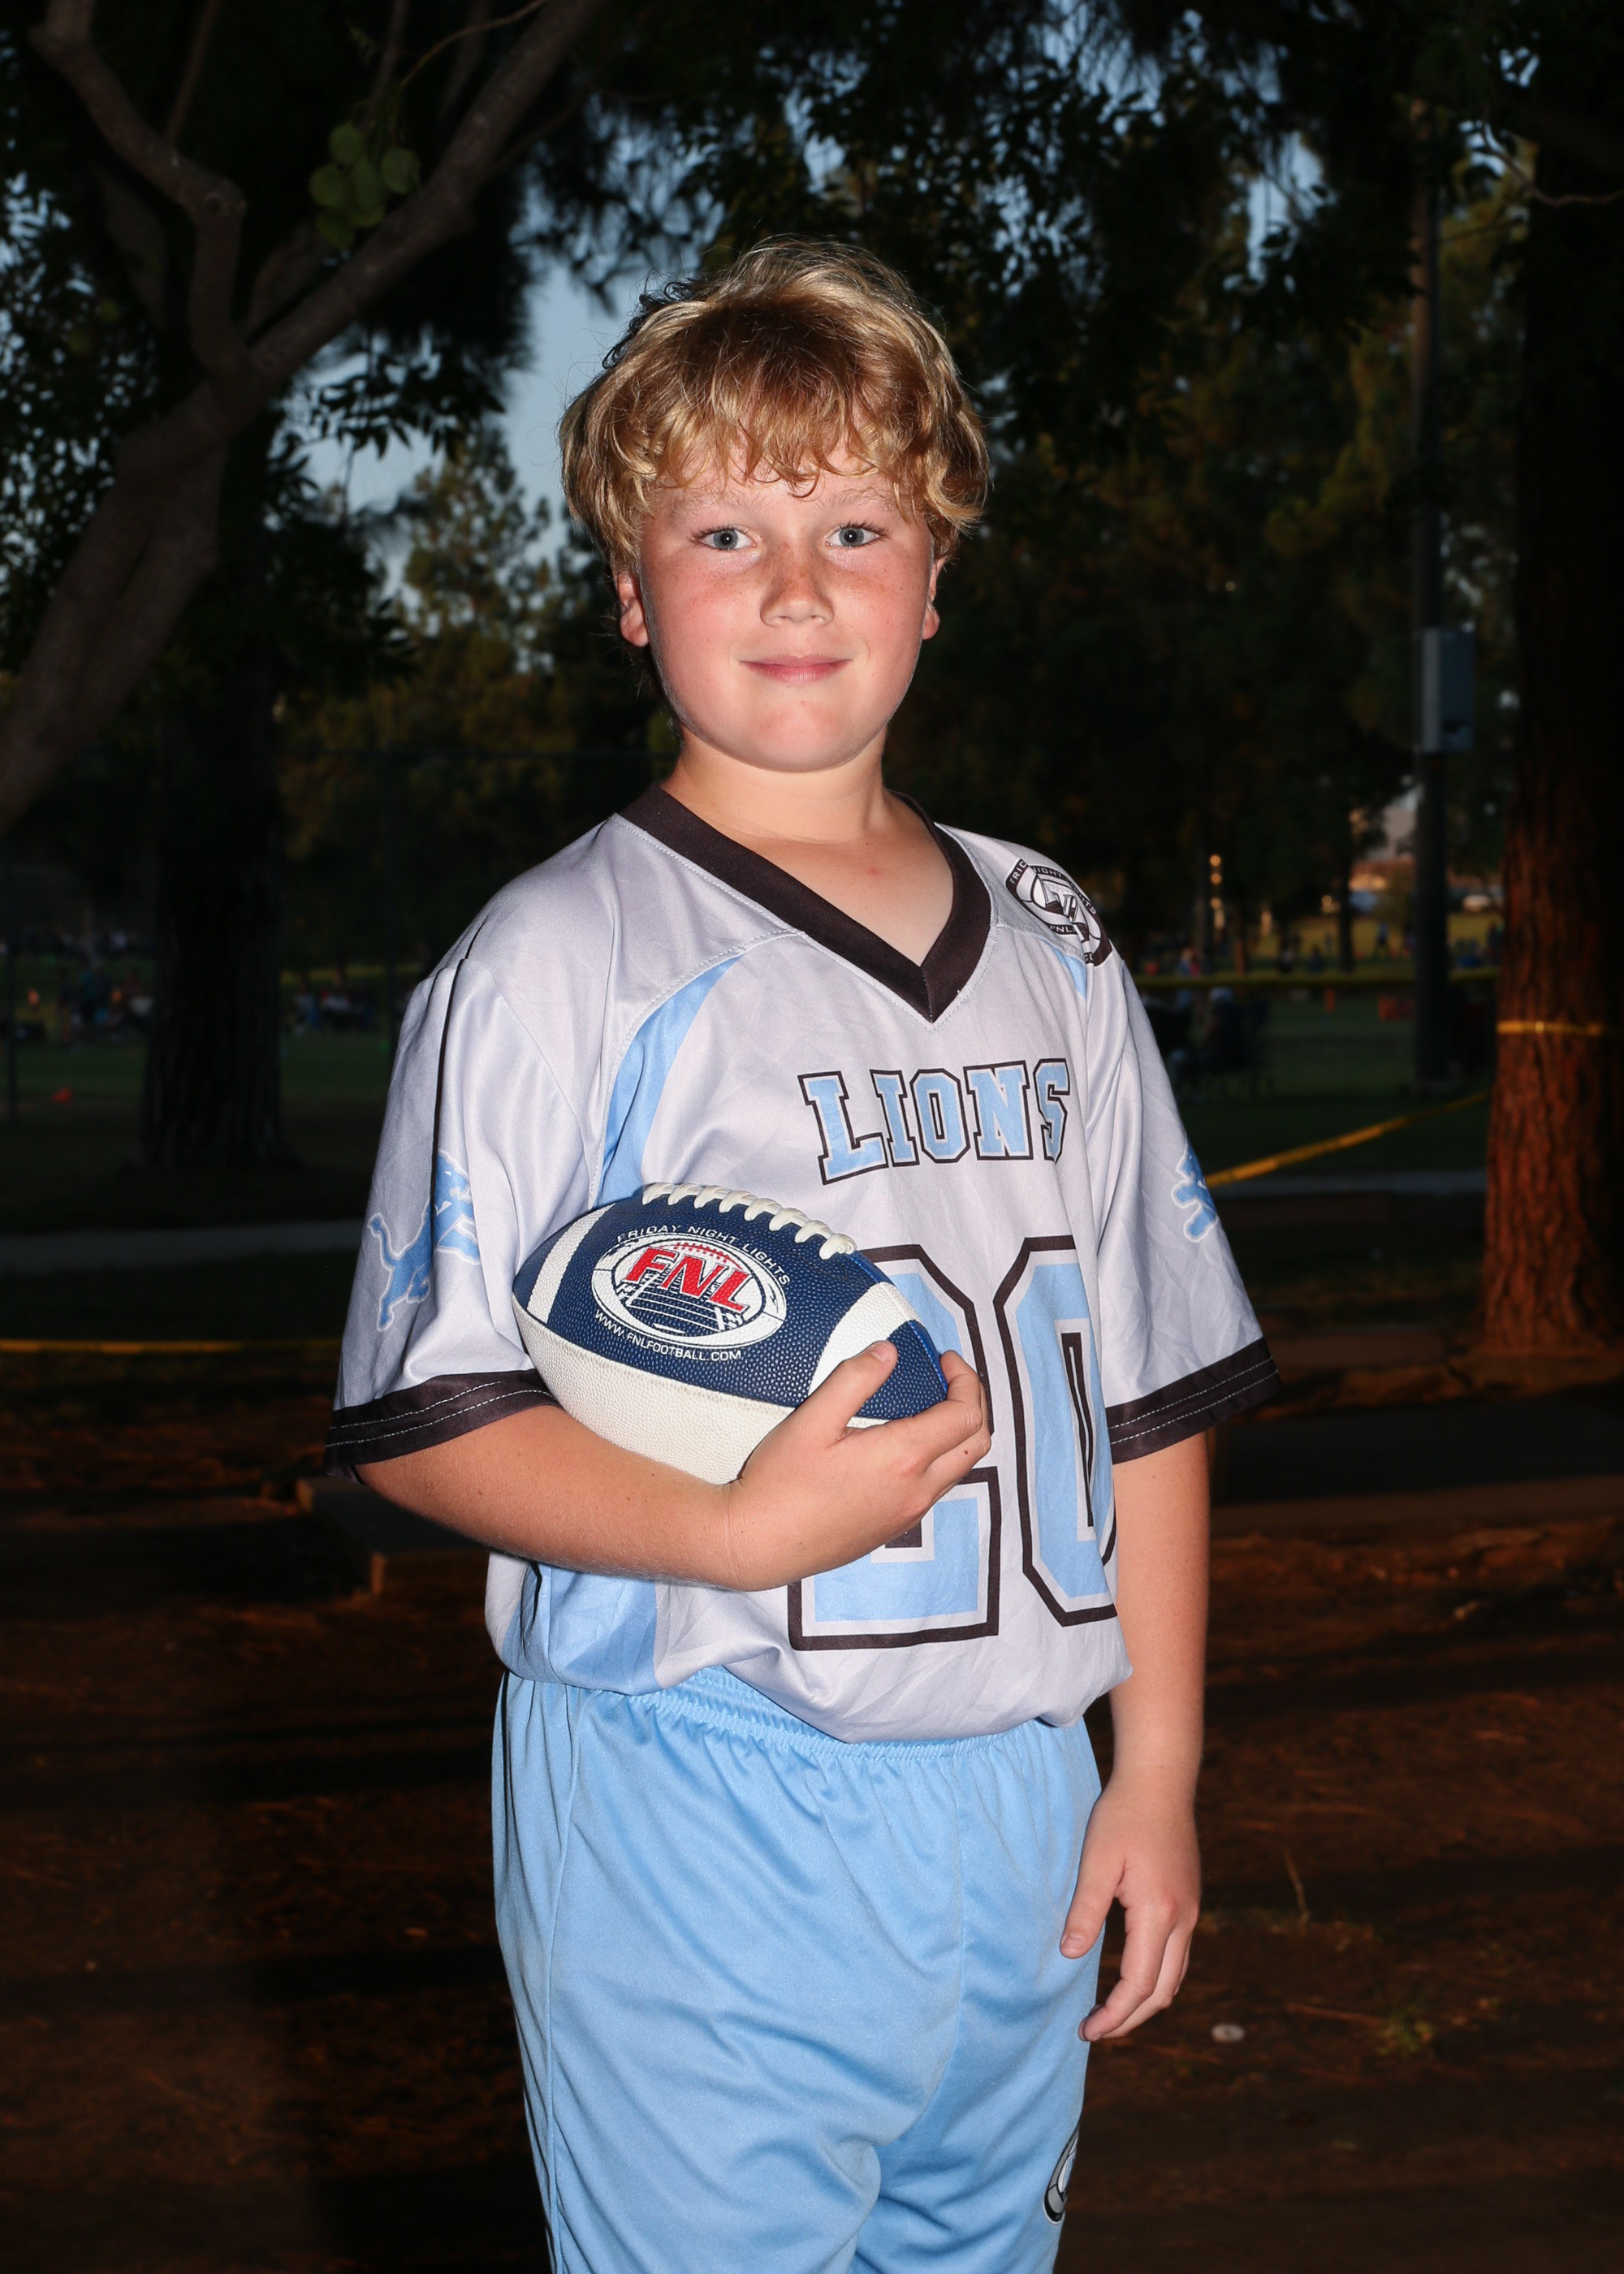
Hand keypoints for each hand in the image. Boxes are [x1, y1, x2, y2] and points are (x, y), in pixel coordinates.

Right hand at [719, 1345, 988, 1591]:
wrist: (762, 1545)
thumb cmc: (780, 1482)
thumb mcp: (812, 1420)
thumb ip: (854, 1379)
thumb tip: (888, 1353)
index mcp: (903, 1458)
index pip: (966, 1414)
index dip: (965, 1379)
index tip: (943, 1359)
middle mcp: (917, 1490)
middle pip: (976, 1442)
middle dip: (973, 1402)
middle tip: (947, 1378)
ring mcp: (909, 1513)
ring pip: (959, 1468)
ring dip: (958, 1432)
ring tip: (929, 1406)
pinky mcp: (895, 1527)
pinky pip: (937, 1488)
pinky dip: (940, 1457)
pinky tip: (905, 1444)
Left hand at [1060, 1769, 1200, 2040]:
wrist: (1161, 1781)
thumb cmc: (1123, 1816)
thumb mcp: (1096, 1860)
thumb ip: (1085, 1911)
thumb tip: (1069, 1956)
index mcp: (1159, 1913)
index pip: (1138, 1985)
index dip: (1114, 2015)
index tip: (1087, 2030)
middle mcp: (1183, 1919)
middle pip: (1162, 1992)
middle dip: (1130, 2019)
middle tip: (1094, 2030)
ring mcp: (1191, 1911)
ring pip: (1174, 1977)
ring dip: (1145, 2001)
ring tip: (1111, 2012)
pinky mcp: (1189, 1902)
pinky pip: (1178, 1956)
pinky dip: (1156, 1978)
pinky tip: (1131, 1976)